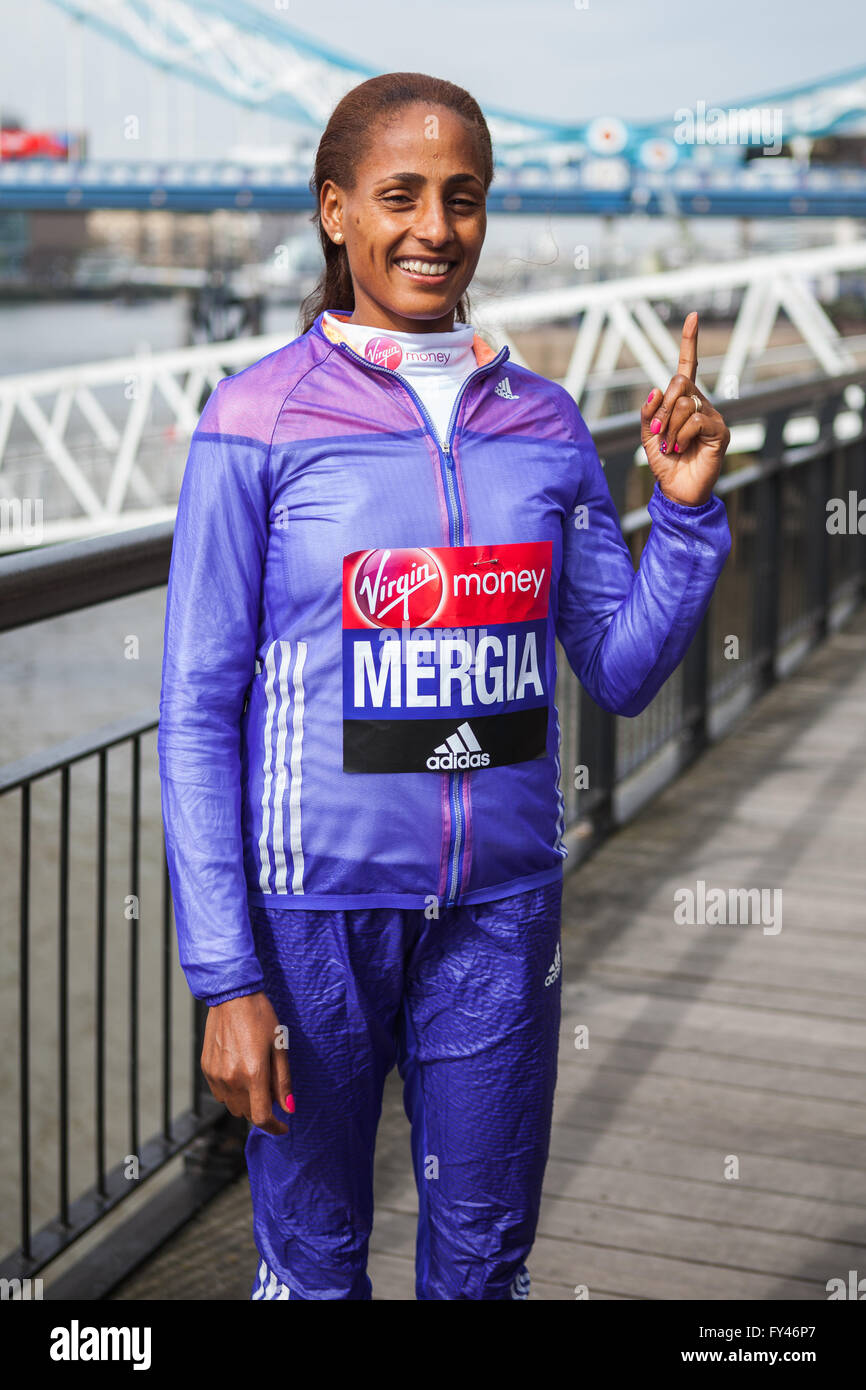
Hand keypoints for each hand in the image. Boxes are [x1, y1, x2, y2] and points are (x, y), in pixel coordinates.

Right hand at [201, 990, 293, 1135]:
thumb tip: (289, 1108)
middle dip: (262, 1108)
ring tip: (255, 1075)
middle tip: (271, 1086)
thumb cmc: (260, 1017)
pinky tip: (239, 1070)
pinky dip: (232, 1091)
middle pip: (247, 1113)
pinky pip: (220, 1093)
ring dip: (246, 1101)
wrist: (232, 996)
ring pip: (232, 1106)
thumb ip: (283, 1081)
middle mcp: (232, 1079)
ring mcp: (216, 1075)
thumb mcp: (279, 1046)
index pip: (262, 1117)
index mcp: (254, 1074)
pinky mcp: (206, 1069)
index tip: (283, 1126)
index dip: (274, 1127)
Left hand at [640, 311, 729, 506]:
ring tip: (670, 446)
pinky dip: (681, 435)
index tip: (692, 316)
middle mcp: (701, 404)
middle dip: (663, 406)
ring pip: (686, 403)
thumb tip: (655, 389)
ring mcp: (713, 416)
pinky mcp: (721, 432)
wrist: (678, 491)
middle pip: (680, 382)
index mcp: (684, 401)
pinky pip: (696, 420)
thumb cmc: (664, 463)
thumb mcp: (648, 436)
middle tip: (659, 431)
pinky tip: (680, 448)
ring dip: (670, 427)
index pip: (687, 366)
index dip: (689, 342)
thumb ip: (648, 413)